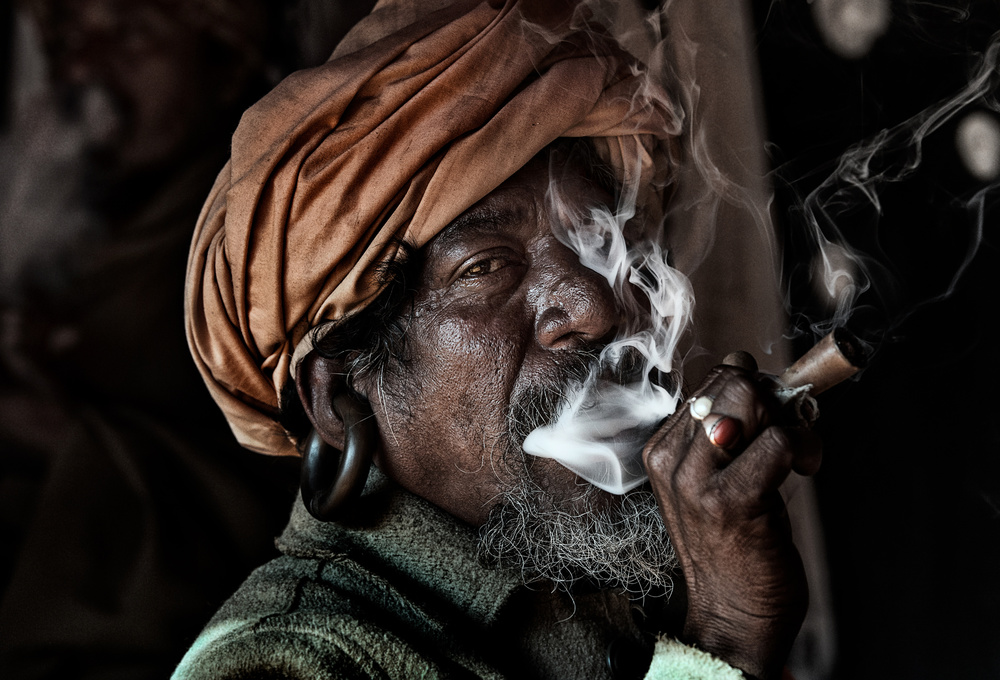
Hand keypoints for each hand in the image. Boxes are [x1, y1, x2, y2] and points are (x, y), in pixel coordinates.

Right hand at [642, 357, 821, 679]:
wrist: (732, 615)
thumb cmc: (734, 545)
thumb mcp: (716, 480)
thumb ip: (726, 430)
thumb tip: (745, 366)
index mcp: (663, 449)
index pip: (715, 380)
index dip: (757, 389)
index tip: (776, 419)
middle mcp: (671, 459)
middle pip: (734, 383)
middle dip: (777, 399)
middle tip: (793, 434)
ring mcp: (696, 480)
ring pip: (753, 400)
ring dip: (795, 422)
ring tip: (801, 455)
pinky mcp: (732, 500)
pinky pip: (779, 440)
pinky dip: (806, 447)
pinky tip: (808, 469)